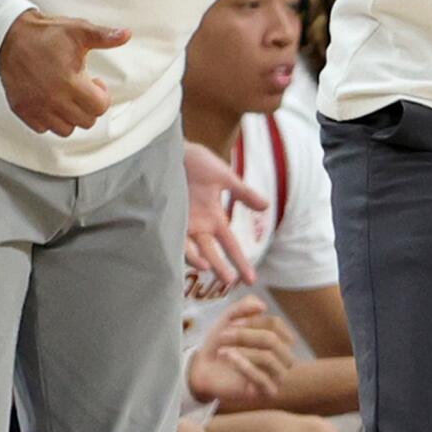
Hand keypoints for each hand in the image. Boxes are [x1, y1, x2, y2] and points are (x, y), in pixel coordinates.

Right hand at [0, 10, 128, 136]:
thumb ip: (105, 36)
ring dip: (70, 116)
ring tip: (66, 97)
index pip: (100, 107)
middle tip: (81, 89)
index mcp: (71, 82)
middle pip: (86, 121)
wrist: (10, 36)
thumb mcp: (79, 31)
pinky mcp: (22, 110)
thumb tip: (126, 34)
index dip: (102, 95)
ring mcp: (37, 107)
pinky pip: (43, 129)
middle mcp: (54, 100)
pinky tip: (50, 101)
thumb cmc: (46, 34)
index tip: (95, 82)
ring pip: (65, 129)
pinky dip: (49, 119)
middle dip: (88, 106)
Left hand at [184, 141, 267, 287]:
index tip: (252, 279)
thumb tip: (266, 206)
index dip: (241, 262)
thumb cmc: (197, 163)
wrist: (172, 151)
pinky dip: (182, 248)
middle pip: (211, 253)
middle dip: (221, 267)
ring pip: (192, 250)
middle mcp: (199, 226)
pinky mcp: (165, 220)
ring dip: (200, 260)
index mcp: (214, 218)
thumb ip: (243, 193)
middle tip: (229, 280)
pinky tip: (188, 253)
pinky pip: (173, 239)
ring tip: (207, 267)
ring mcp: (182, 224)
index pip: (231, 245)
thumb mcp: (224, 177)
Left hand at [187, 299, 294, 405]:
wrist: (203, 369)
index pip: (275, 324)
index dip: (253, 320)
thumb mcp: (229, 319)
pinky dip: (243, 365)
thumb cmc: (221, 342)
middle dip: (246, 335)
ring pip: (268, 358)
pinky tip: (228, 357)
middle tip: (223, 335)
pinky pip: (262, 379)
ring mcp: (277, 376)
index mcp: (279, 338)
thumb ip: (244, 307)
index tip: (231, 321)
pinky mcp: (266, 392)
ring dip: (242, 350)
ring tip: (222, 349)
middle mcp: (284, 357)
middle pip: (273, 340)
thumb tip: (263, 305)